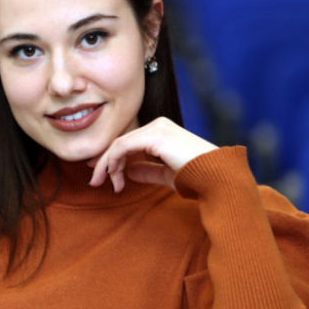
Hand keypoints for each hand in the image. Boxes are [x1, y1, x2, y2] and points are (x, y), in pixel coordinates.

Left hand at [88, 117, 218, 192]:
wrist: (214, 177)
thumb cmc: (195, 177)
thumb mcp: (166, 174)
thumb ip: (147, 171)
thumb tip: (128, 172)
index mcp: (162, 131)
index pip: (129, 142)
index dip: (112, 158)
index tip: (103, 176)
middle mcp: (158, 125)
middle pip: (121, 141)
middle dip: (105, 162)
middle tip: (94, 181)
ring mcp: (156, 128)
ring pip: (119, 144)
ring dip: (107, 165)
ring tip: (104, 183)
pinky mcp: (154, 136)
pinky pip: (123, 147)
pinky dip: (113, 162)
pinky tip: (114, 176)